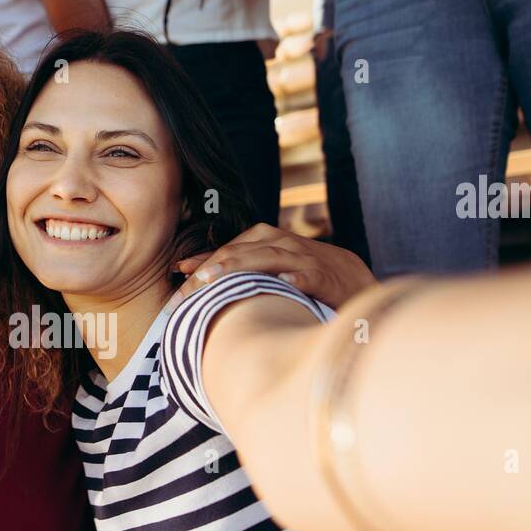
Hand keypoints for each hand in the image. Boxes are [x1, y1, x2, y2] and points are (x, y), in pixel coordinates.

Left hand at [173, 223, 376, 308]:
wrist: (354, 280)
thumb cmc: (303, 275)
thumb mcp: (269, 270)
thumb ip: (238, 273)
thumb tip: (195, 281)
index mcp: (265, 241)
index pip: (227, 249)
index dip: (201, 261)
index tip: (176, 272)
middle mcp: (281, 243)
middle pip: (239, 254)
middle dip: (209, 270)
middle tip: (184, 289)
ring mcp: (303, 258)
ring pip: (267, 258)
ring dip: (239, 267)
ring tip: (212, 279)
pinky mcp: (325, 276)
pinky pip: (309, 275)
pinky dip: (297, 278)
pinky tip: (284, 284)